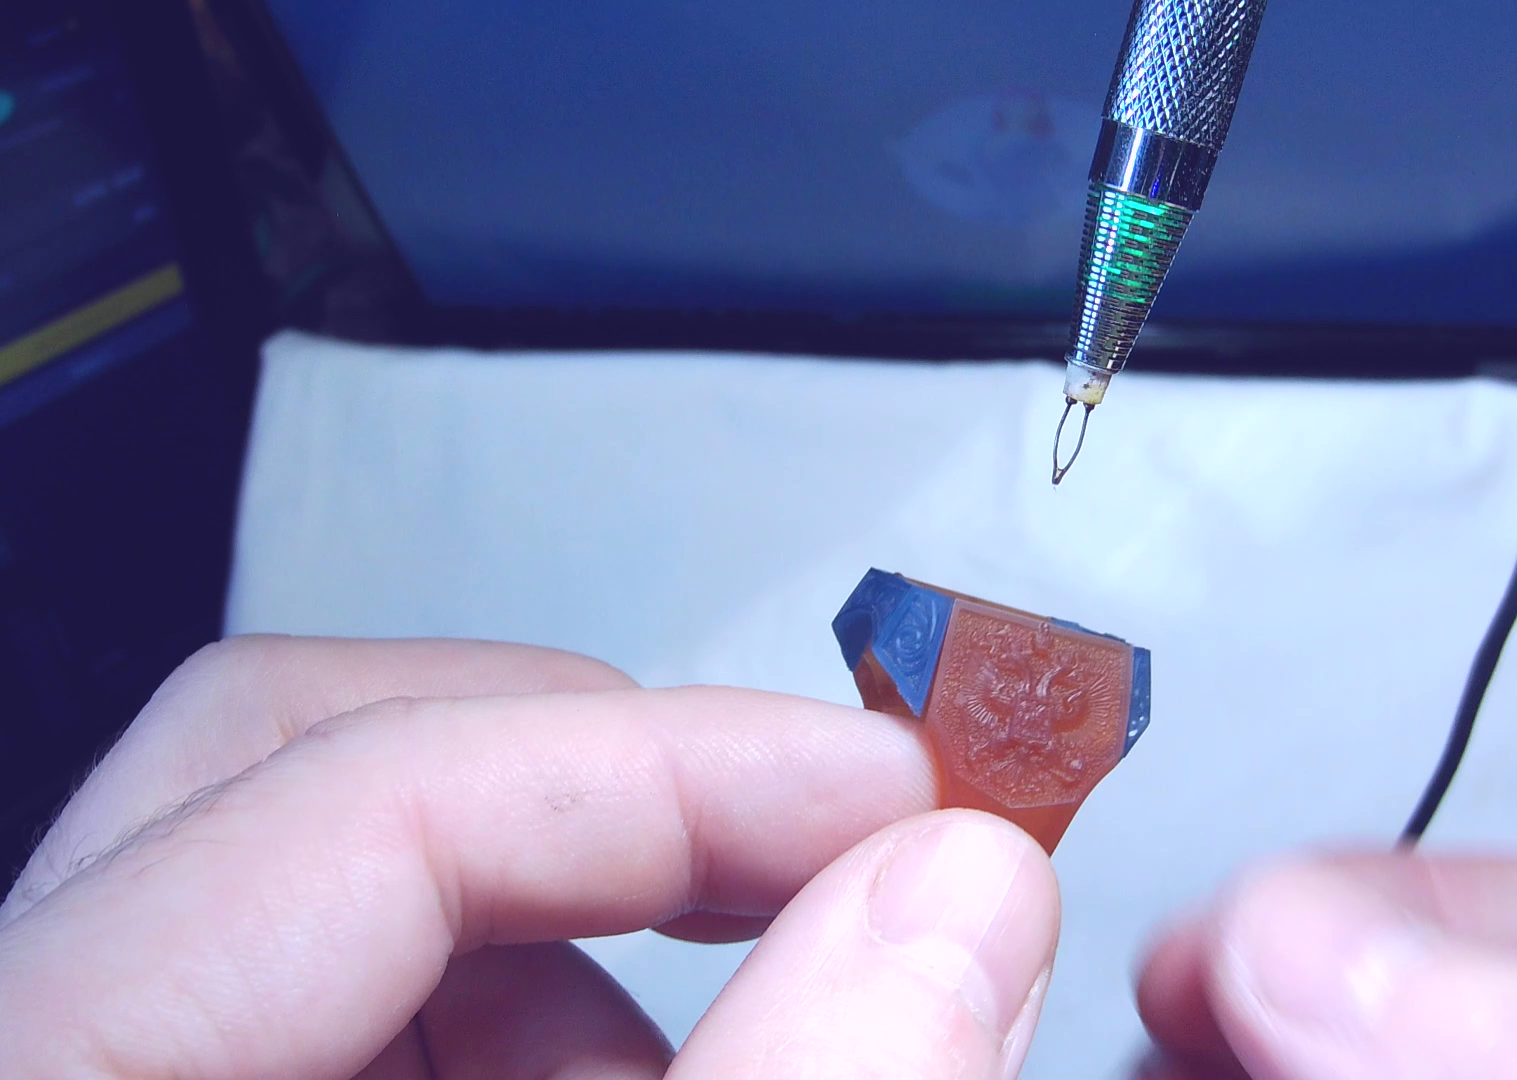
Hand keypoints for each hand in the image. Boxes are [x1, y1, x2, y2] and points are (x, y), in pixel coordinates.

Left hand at [0, 636, 1059, 1078]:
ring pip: (321, 899)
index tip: (902, 800)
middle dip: (612, 808)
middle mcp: (37, 1054)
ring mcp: (95, 1075)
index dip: (671, 765)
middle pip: (294, 766)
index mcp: (47, 1073)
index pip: (344, 791)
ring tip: (747, 1061)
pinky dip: (513, 1037)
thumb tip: (960, 896)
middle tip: (820, 860)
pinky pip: (318, 1008)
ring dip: (577, 960)